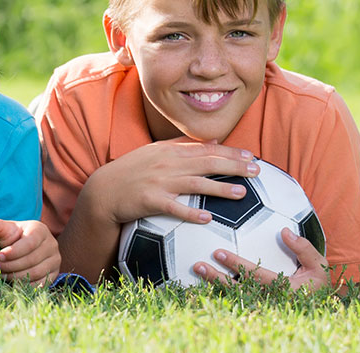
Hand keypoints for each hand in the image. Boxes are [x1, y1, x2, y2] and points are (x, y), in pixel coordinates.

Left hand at [0, 218, 58, 285]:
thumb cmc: (13, 237)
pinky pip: (41, 283)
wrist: (23, 247)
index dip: (13, 252)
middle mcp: (51, 244)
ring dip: (16, 276)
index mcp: (40, 230)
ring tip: (1, 274)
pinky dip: (26, 284)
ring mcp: (55, 260)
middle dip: (11, 265)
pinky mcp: (54, 273)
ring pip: (36, 272)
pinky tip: (12, 282)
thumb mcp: (5, 230)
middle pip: (32, 260)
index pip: (29, 243)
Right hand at [82, 140, 254, 224]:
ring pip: (196, 184)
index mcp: (168, 151)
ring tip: (242, 194)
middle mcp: (166, 164)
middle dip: (234, 166)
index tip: (250, 156)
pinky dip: (192, 213)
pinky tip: (208, 218)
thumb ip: (181, 146)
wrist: (102, 191)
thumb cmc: (130, 172)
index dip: (230, 152)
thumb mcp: (154, 153)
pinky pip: (175, 208)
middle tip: (257, 171)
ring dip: (220, 188)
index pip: (205, 149)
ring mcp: (159, 182)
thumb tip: (211, 142)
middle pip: (207, 163)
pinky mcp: (150, 201)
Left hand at [194, 228, 330, 291]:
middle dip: (217, 278)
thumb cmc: (317, 281)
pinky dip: (217, 290)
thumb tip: (284, 231)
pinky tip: (202, 280)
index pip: (255, 275)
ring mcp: (261, 304)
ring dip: (213, 283)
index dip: (236, 265)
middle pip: (238, 289)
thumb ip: (303, 248)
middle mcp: (269, 299)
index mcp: (284, 289)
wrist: (318, 304)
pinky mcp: (256, 304)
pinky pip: (234, 298)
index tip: (218, 252)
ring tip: (196, 269)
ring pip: (233, 295)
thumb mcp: (318, 265)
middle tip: (198, 265)